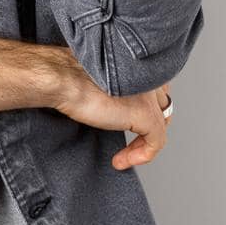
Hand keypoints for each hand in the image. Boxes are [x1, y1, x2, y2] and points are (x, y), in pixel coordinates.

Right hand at [46, 48, 172, 170]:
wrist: (63, 78)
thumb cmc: (71, 76)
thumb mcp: (101, 79)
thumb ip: (118, 87)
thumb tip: (119, 107)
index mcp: (140, 64)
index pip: (156, 89)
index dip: (146, 108)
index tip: (126, 124)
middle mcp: (150, 75)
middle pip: (162, 106)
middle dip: (148, 126)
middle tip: (132, 142)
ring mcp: (150, 95)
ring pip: (160, 124)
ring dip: (144, 144)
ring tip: (125, 155)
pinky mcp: (145, 113)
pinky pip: (156, 142)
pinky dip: (142, 155)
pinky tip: (121, 160)